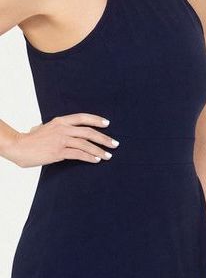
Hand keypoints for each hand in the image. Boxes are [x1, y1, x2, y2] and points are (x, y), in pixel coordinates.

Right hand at [0, 113, 116, 166]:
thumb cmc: (31, 140)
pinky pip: (78, 154)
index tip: (107, 123)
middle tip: (115, 144)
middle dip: (104, 138)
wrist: (18, 147)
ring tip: (109, 156)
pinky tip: (96, 160)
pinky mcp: (58, 152)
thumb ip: (56, 129)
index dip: (96, 120)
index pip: (82, 118)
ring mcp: (61, 140)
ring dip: (100, 150)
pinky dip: (89, 157)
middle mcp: (62, 129)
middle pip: (88, 132)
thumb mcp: (45, 128)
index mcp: (60, 121)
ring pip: (86, 144)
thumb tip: (64, 130)